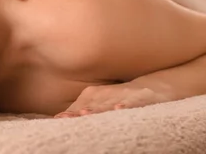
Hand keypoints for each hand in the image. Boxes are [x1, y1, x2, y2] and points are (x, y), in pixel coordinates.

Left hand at [54, 82, 173, 117]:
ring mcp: (123, 96)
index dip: (69, 114)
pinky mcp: (141, 98)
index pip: (79, 107)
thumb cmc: (120, 99)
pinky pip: (133, 102)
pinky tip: (118, 109)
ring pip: (108, 104)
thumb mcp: (99, 104)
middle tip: (65, 118)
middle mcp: (106, 95)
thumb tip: (58, 119)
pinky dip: (125, 105)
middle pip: (90, 106)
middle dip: (77, 112)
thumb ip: (80, 111)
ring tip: (85, 114)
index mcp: (94, 96)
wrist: (153, 88)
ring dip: (97, 109)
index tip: (57, 120)